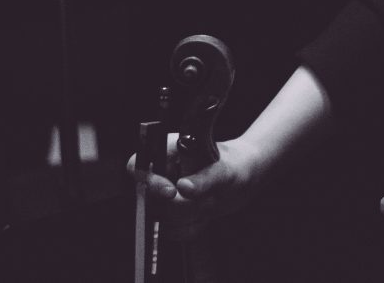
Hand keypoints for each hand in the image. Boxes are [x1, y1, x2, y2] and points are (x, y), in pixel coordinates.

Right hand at [131, 133, 266, 231]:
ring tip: (209, 202)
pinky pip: (173, 231)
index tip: (172, 191)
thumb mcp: (225, 171)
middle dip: (183, 204)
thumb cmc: (235, 165)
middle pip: (151, 200)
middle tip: (208, 197)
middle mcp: (161, 174)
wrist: (246, 177)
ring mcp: (164, 196)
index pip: (137, 166)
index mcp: (168, 152)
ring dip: (191, 216)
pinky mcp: (171, 214)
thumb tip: (182, 188)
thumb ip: (205, 179)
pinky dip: (192, 227)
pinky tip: (206, 214)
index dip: (150, 182)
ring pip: (163, 219)